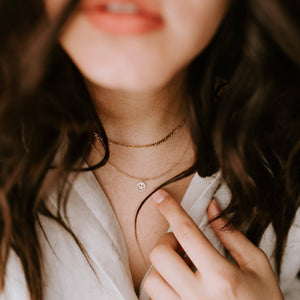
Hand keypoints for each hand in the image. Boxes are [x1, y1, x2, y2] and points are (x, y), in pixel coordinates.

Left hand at [143, 190, 283, 299]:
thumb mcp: (257, 266)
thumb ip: (231, 235)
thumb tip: (212, 208)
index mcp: (222, 278)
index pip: (187, 233)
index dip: (170, 210)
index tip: (160, 197)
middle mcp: (198, 296)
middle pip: (160, 254)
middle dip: (166, 241)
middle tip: (182, 244)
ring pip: (152, 278)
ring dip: (163, 266)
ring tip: (182, 267)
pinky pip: (154, 297)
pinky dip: (163, 284)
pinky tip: (180, 283)